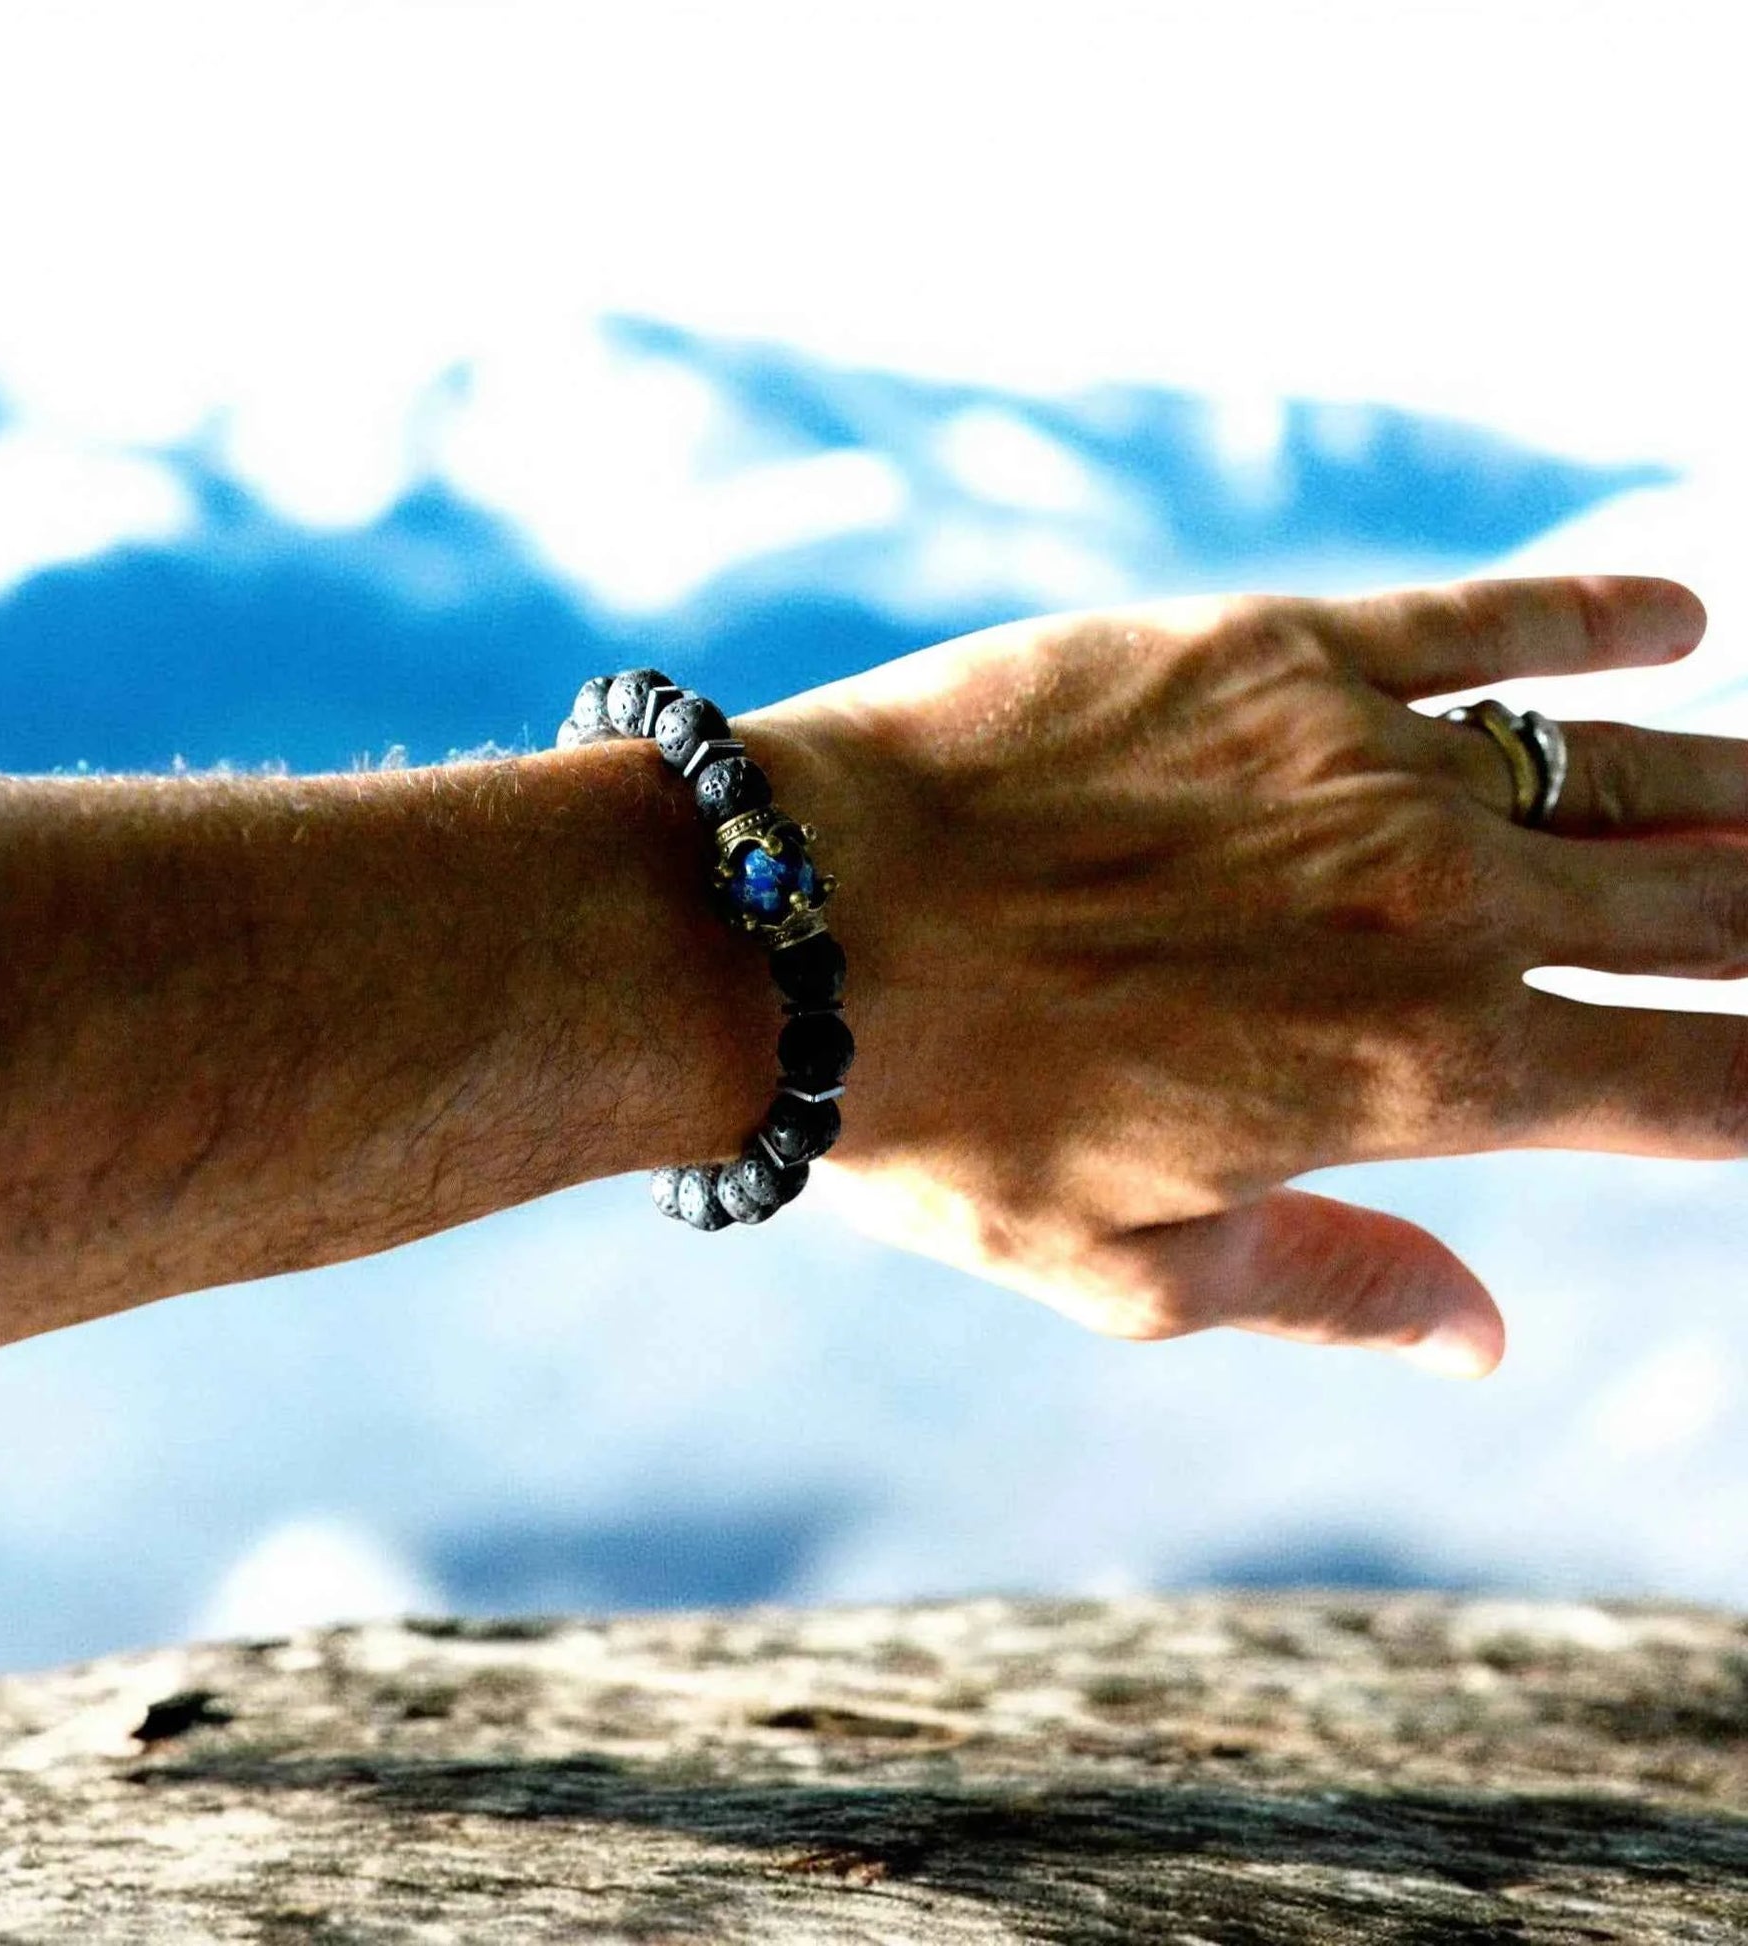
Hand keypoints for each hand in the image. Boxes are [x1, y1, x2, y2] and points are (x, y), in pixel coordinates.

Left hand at [742, 575, 1724, 1375]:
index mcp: (1425, 1078)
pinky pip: (1484, 622)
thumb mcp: (1136, 1269)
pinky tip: (1672, 617)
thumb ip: (1335, 1287)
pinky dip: (1594, 616)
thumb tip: (1488, 1339)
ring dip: (1738, 785)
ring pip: (1632, 765)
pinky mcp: (1281, 650)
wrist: (790, 928)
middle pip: (1711, 908)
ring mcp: (1372, 764)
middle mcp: (1442, 912)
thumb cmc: (948, 1120)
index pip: (1701, 1085)